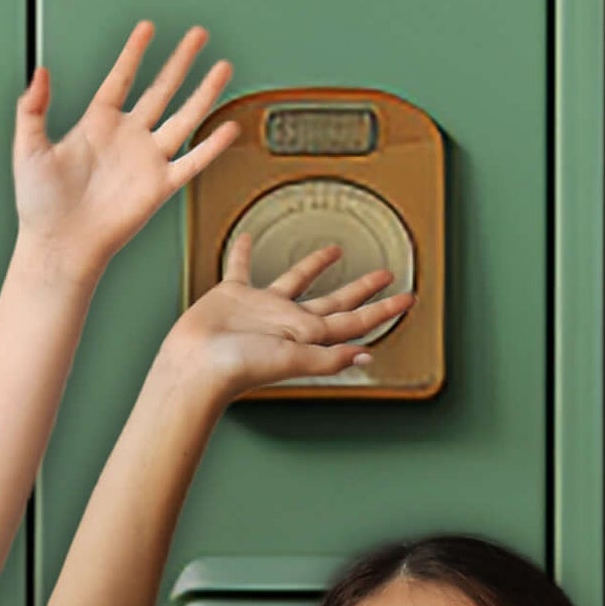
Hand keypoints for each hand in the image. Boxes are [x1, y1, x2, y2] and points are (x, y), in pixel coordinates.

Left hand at [12, 21, 238, 283]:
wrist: (60, 245)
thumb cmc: (39, 204)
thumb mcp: (28, 148)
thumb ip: (32, 108)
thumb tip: (40, 72)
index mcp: (96, 124)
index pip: (121, 78)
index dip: (134, 53)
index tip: (148, 28)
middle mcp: (127, 137)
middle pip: (162, 89)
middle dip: (181, 61)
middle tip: (199, 36)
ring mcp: (147, 160)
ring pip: (184, 117)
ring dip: (204, 92)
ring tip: (223, 67)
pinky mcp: (160, 187)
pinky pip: (192, 162)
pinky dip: (212, 147)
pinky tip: (228, 128)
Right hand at [156, 247, 405, 406]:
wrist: (196, 366)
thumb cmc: (240, 368)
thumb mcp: (293, 359)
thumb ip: (328, 357)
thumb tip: (366, 355)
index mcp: (308, 335)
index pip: (355, 320)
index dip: (383, 310)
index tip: (408, 299)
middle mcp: (290, 321)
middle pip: (335, 300)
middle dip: (362, 288)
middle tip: (386, 273)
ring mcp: (263, 307)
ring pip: (296, 279)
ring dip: (314, 264)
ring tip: (334, 249)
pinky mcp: (233, 295)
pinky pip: (242, 267)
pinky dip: (244, 252)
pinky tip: (248, 237)